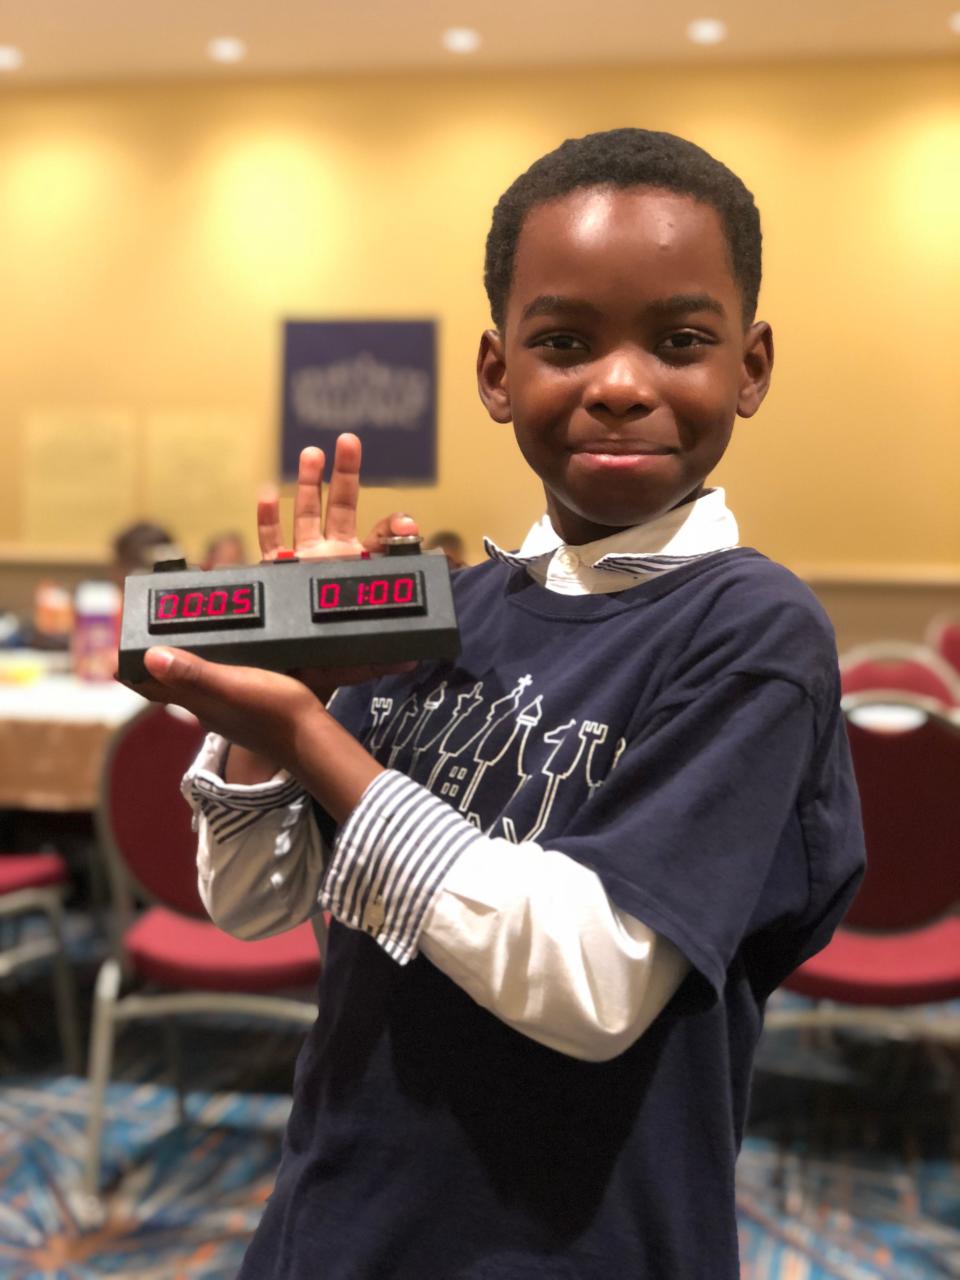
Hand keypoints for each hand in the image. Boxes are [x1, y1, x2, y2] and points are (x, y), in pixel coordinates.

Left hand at [139, 647, 381, 818]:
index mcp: (195, 701)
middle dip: (154, 664)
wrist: (309, 740)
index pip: (151, 686)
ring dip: (181, 667)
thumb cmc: (271, 710)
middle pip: (168, 686)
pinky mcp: (246, 710)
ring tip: (179, 642)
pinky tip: (223, 662)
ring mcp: (226, 712)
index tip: (115, 651)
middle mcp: (205, 708)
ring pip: (192, 687)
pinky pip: (217, 687)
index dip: (131, 670)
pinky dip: (208, 671)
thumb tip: (150, 657)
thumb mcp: (231, 685)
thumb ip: (194, 673)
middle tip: (145, 636)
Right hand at [259, 433, 418, 696]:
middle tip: (349, 441)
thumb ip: (381, 654)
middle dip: (345, 475)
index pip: (377, 542)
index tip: (406, 523)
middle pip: (340, 508)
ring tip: (313, 453)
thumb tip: (410, 657)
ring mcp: (300, 561)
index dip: (392, 529)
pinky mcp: (272, 572)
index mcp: (355, 572)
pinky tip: (268, 494)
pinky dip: (267, 518)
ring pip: (305, 515)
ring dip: (309, 483)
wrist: (292, 677)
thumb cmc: (329, 661)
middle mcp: (328, 559)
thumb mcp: (358, 658)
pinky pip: (269, 542)